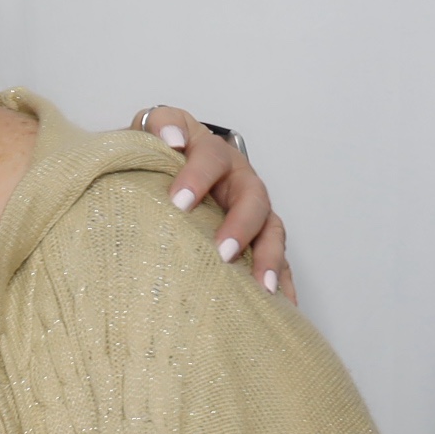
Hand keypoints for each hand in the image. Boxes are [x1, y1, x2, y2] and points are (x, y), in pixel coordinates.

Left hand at [132, 106, 294, 303]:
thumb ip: (158, 126)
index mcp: (213, 153)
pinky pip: (279, 261)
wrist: (168, 168)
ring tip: (262, 287)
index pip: (209, 158)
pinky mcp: (258, 239)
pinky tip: (282, 308)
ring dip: (269, 258)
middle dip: (240, 225)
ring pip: (272, 230)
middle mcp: (240, 180)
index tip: (178, 202)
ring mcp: (253, 211)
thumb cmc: (160, 155)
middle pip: (252, 198)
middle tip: (221, 251)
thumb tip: (171, 139)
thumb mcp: (151, 132)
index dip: (197, 176)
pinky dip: (284, 284)